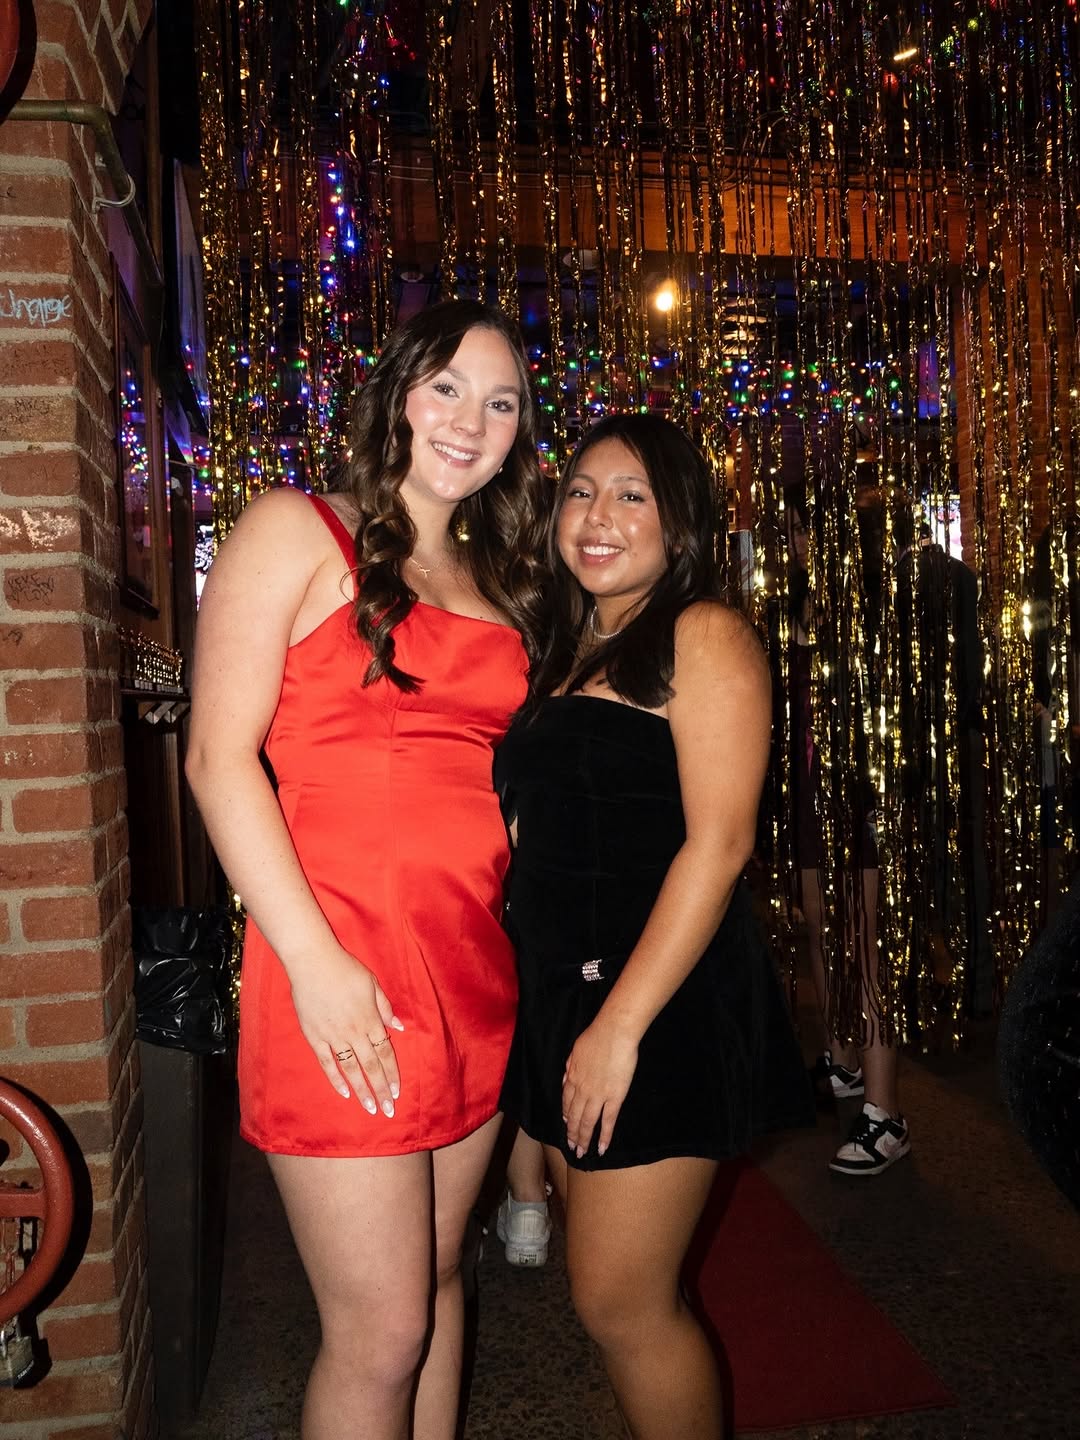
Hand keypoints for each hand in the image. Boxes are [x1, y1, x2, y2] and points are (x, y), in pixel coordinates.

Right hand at [290, 944, 404, 1116]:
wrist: (313, 963)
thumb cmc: (346, 969)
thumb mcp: (373, 984)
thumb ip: (385, 1008)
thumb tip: (399, 1028)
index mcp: (370, 1020)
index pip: (385, 1053)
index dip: (392, 1073)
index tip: (397, 1091)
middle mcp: (354, 1032)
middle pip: (371, 1066)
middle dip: (381, 1090)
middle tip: (388, 1110)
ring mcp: (333, 1036)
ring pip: (351, 1069)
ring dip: (362, 1090)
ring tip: (370, 1107)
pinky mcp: (315, 1037)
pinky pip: (327, 1063)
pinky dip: (336, 1079)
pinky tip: (344, 1093)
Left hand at [561, 1017, 638, 1158]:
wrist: (613, 1033)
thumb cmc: (596, 1036)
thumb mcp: (576, 1050)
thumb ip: (571, 1066)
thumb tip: (567, 1076)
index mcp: (572, 1077)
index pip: (566, 1101)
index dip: (566, 1115)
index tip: (566, 1123)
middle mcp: (582, 1090)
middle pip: (574, 1116)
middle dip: (572, 1133)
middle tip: (572, 1147)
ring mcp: (597, 1096)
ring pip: (587, 1123)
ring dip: (584, 1139)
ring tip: (582, 1153)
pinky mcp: (614, 1098)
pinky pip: (608, 1121)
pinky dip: (604, 1136)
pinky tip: (602, 1148)